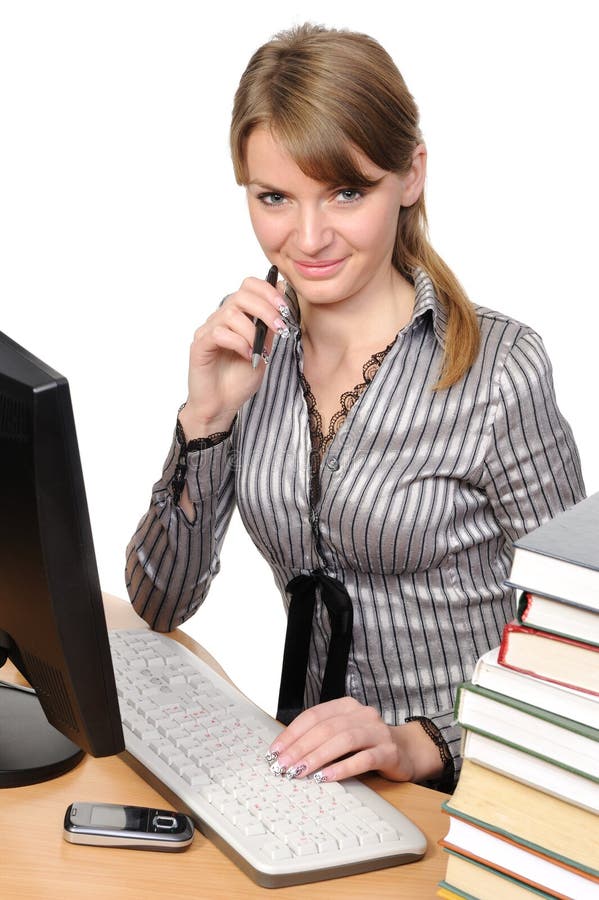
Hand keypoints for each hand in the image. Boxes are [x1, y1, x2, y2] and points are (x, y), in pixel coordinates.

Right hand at [179, 275, 287, 438]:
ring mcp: (208, 331)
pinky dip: (238, 343)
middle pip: (241, 295)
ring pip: (230, 314)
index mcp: (237, 316)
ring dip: (252, 331)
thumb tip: (283, 300)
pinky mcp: (199, 346)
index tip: (285, 308)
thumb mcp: (264, 350)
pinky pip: (218, 333)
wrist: (221, 406)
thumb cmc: (238, 380)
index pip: (249, 286)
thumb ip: (270, 327)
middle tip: (280, 327)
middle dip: (266, 309)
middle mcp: (221, 319)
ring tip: (260, 351)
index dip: (268, 290)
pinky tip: (248, 356)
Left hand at [265, 698, 444, 783]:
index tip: (275, 752)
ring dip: (317, 757)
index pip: (313, 716)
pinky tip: (326, 778)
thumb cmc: (368, 745)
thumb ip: (321, 739)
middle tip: (282, 766)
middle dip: (300, 748)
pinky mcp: (389, 751)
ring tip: (300, 772)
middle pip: (325, 728)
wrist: (408, 751)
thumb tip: (286, 754)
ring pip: (343, 740)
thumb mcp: (344, 736)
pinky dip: (342, 768)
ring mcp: (377, 731)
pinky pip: (363, 758)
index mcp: (346, 706)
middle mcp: (362, 714)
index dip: (292, 733)